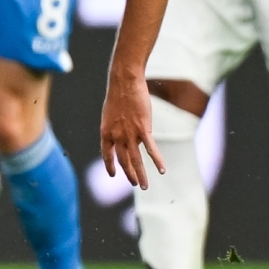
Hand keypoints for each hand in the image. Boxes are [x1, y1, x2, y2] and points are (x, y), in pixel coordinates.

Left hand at [99, 74, 164, 188]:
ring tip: (144, 186)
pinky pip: (151, 149)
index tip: (113, 174)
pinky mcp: (143, 129)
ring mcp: (129, 134)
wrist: (124, 82)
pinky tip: (162, 170)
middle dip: (129, 174)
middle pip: (123, 161)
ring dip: (140, 175)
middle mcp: (116, 136)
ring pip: (135, 160)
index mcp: (106, 132)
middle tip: (135, 184)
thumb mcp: (110, 113)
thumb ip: (115, 126)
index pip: (106, 154)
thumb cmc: (118, 94)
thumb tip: (124, 134)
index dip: (110, 166)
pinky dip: (157, 161)